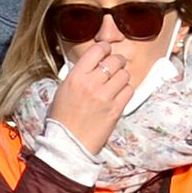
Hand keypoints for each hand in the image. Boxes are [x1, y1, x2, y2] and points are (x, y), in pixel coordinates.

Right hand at [49, 37, 142, 155]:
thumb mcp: (63, 90)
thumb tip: (93, 64)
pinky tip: (118, 95)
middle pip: (115, 61)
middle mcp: (91, 83)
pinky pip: (129, 90)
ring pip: (124, 74)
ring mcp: (105, 96)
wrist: (67, 144)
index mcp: (75, 77)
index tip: (106, 51)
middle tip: (116, 66)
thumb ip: (79, 75)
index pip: (97, 50)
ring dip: (122, 77)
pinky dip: (126, 91)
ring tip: (116, 83)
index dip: (105, 48)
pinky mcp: (116, 109)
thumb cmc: (62, 118)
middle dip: (117, 61)